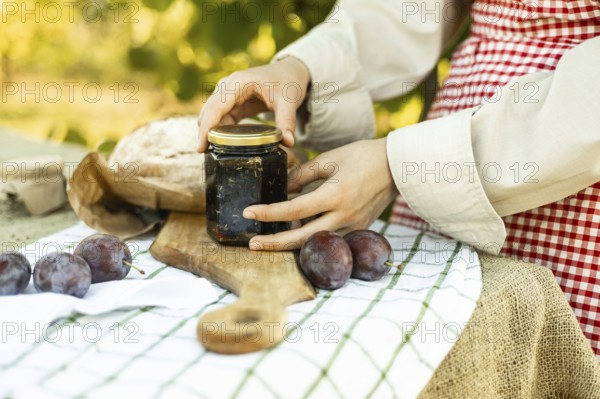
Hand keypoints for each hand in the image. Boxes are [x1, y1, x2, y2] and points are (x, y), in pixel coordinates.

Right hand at [197, 57, 310, 152]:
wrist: (289, 71)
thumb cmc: (287, 81)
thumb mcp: (288, 101)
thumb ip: (287, 121)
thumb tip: (288, 143)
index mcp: (238, 83)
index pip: (216, 107)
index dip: (206, 128)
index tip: (201, 147)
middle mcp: (228, 87)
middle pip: (208, 112)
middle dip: (205, 132)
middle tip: (205, 154)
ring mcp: (227, 94)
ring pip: (212, 116)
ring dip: (211, 132)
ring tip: (212, 152)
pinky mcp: (231, 102)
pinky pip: (220, 118)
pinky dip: (219, 130)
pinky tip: (221, 145)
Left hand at [243, 138, 399, 249]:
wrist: (397, 167)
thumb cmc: (362, 156)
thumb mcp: (329, 159)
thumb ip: (302, 175)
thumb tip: (281, 189)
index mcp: (335, 195)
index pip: (293, 209)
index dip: (268, 213)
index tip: (248, 213)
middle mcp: (343, 215)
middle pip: (302, 238)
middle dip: (274, 243)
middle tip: (252, 244)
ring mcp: (352, 226)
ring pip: (315, 242)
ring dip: (291, 244)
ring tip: (268, 241)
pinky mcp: (357, 229)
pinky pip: (330, 239)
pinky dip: (311, 238)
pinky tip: (295, 234)